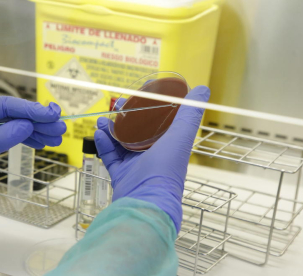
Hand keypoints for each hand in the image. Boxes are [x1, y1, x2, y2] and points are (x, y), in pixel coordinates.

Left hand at [0, 94, 65, 196]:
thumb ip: (0, 138)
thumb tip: (27, 126)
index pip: (5, 105)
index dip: (31, 110)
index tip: (52, 114)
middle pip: (13, 112)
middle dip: (38, 121)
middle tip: (61, 128)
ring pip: (13, 123)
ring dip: (35, 130)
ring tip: (56, 138)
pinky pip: (7, 133)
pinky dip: (24, 138)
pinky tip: (41, 143)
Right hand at [94, 86, 209, 232]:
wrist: (146, 201)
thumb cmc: (166, 169)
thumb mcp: (180, 135)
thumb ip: (190, 113)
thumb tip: (203, 88)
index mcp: (168, 144)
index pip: (158, 120)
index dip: (148, 106)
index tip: (139, 94)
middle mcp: (153, 154)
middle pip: (137, 129)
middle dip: (126, 116)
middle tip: (118, 106)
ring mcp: (136, 165)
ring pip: (122, 141)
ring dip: (112, 128)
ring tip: (103, 121)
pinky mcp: (122, 174)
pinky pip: (111, 156)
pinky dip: (104, 144)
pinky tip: (99, 135)